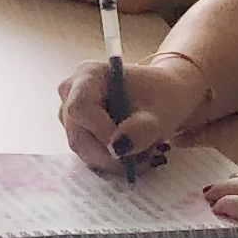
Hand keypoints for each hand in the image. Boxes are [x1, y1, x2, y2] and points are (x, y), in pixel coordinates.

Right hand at [57, 47, 213, 173]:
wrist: (165, 98)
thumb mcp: (160, 112)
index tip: (126, 148)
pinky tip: (137, 157)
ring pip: (85, 150)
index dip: (100, 130)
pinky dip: (115, 163)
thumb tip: (117, 149)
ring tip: (148, 155)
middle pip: (79, 134)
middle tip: (146, 160)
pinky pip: (90, 155)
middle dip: (112, 155)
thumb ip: (141, 129)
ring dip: (117, 162)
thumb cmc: (161, 96)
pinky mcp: (79, 132)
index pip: (80, 106)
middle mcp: (72, 93)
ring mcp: (72, 115)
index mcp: (89, 75)